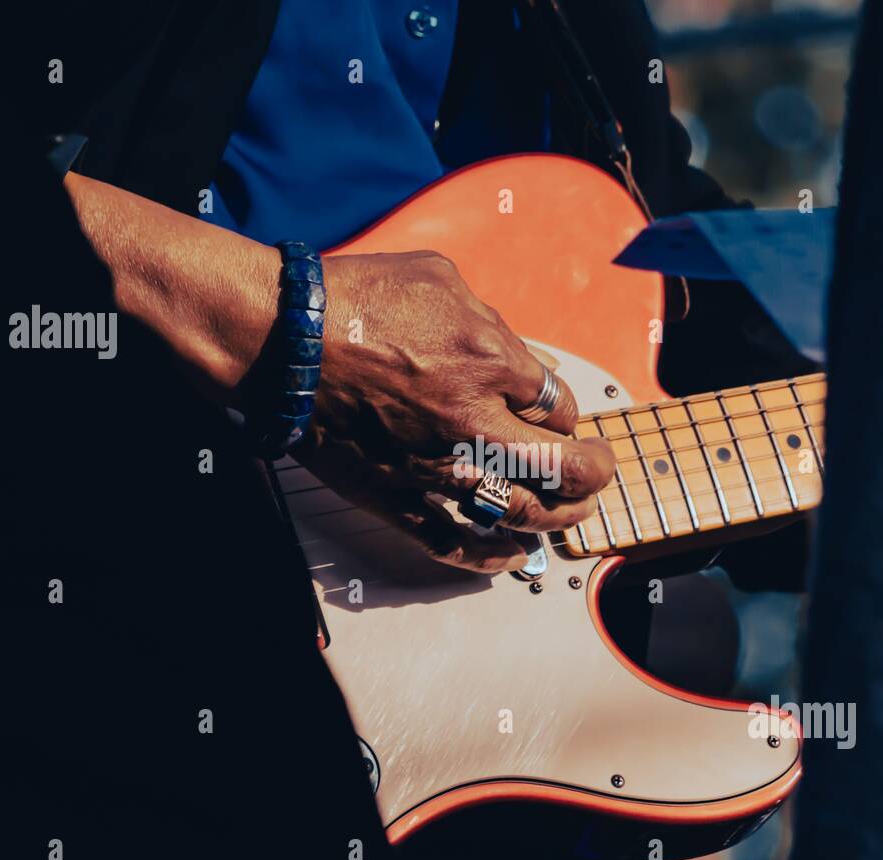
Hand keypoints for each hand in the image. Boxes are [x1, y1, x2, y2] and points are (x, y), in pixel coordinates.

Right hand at [293, 251, 615, 572]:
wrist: (283, 340)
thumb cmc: (355, 300)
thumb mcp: (440, 278)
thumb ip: (492, 320)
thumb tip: (522, 356)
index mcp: (491, 362)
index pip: (557, 402)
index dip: (561, 411)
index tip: (554, 414)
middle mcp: (473, 421)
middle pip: (562, 466)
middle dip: (592, 472)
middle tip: (599, 472)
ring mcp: (436, 467)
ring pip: (520, 513)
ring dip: (559, 517)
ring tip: (573, 515)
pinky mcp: (397, 497)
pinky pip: (452, 542)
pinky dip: (489, 557)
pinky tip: (512, 558)